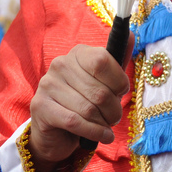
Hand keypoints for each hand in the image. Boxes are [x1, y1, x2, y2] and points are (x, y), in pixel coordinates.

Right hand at [28, 44, 129, 171]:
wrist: (56, 131)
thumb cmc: (84, 102)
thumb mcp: (103, 82)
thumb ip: (117, 62)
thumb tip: (130, 35)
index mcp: (78, 54)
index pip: (102, 60)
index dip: (118, 81)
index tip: (121, 93)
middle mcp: (60, 65)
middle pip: (99, 90)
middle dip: (113, 109)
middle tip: (114, 117)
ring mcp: (47, 85)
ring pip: (88, 109)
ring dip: (104, 123)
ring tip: (107, 127)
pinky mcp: (40, 107)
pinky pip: (75, 121)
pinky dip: (94, 132)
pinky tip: (103, 136)